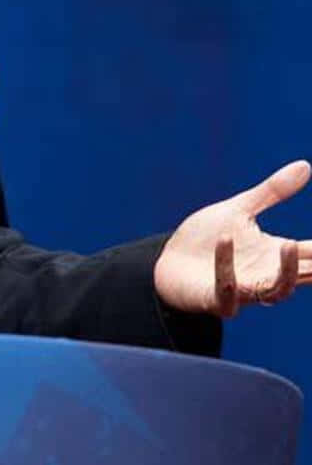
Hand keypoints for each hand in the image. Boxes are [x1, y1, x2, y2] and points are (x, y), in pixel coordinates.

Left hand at [154, 160, 311, 316]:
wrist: (168, 262)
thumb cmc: (207, 238)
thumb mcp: (239, 210)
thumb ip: (272, 192)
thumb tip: (305, 165)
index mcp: (274, 256)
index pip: (311, 254)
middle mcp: (264, 275)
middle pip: (303, 277)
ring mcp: (242, 291)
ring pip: (275, 291)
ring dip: (285, 273)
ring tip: (288, 245)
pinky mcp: (215, 299)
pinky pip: (226, 292)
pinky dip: (226, 269)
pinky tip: (224, 239)